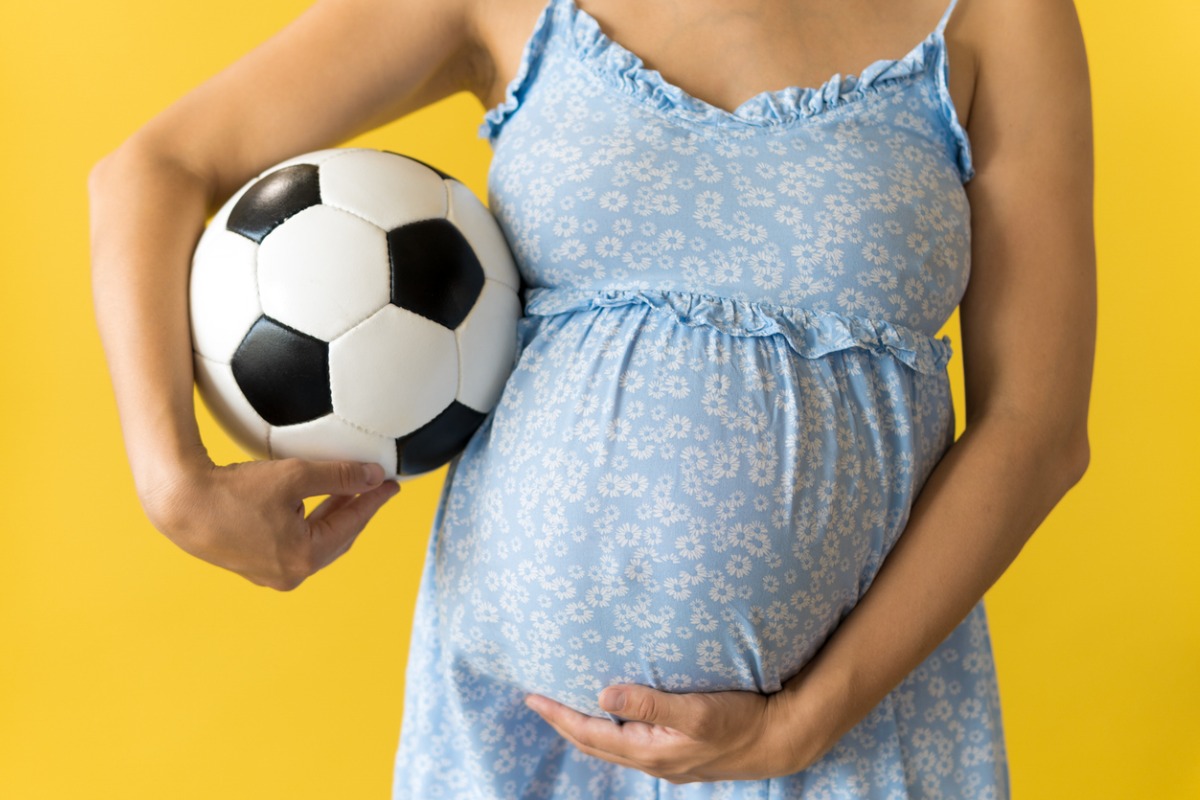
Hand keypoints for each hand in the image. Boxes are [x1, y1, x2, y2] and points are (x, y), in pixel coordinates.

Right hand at [142, 455, 398, 589]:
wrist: (181, 503)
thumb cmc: (235, 490)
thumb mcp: (295, 476)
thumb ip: (338, 475)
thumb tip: (374, 475)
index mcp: (305, 557)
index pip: (352, 524)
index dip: (373, 500)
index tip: (390, 483)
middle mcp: (290, 574)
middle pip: (338, 538)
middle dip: (357, 510)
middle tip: (375, 487)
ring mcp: (271, 574)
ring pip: (317, 543)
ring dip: (334, 517)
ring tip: (350, 491)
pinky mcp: (255, 566)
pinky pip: (295, 545)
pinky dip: (311, 525)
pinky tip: (315, 505)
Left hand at [524, 683, 814, 783]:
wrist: (779, 740)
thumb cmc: (740, 720)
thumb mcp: (694, 709)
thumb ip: (648, 702)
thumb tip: (602, 693)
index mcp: (649, 750)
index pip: (590, 733)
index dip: (559, 715)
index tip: (533, 697)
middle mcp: (652, 760)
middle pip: (594, 743)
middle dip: (563, 722)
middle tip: (538, 700)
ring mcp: (666, 760)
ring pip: (611, 746)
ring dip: (585, 727)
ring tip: (566, 708)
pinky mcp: (679, 754)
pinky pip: (631, 744)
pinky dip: (611, 730)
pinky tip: (614, 716)